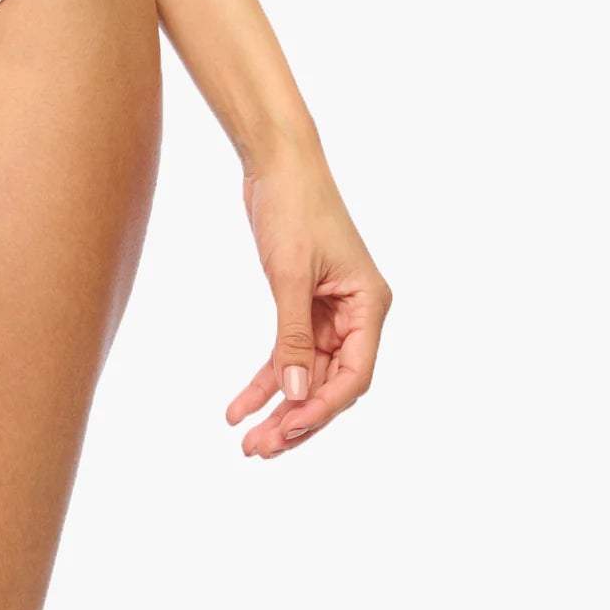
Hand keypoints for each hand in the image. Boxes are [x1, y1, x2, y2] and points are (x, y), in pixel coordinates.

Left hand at [227, 138, 391, 459]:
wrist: (276, 159)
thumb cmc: (294, 205)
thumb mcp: (291, 273)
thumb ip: (292, 336)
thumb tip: (295, 393)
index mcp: (369, 306)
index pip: (354, 375)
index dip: (322, 407)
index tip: (287, 429)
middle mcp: (355, 314)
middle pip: (329, 382)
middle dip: (295, 418)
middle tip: (259, 450)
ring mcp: (328, 312)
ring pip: (305, 374)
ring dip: (277, 406)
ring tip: (247, 442)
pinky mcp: (302, 304)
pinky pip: (286, 352)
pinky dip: (265, 378)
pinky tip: (240, 406)